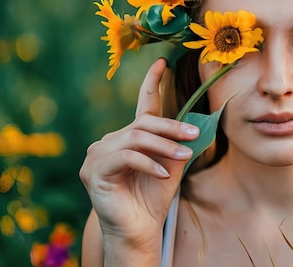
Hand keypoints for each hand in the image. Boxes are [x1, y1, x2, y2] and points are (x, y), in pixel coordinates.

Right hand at [79, 58, 197, 247]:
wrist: (139, 228)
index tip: (162, 63)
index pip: (143, 106)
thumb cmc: (154, 197)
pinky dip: (148, 163)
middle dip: (171, 128)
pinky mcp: (93, 170)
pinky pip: (125, 157)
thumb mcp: (172, 165)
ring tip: (184, 156)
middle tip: (193, 135)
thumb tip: (198, 125)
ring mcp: (98, 154)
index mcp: (130, 137)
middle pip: (144, 123)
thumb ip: (179, 144)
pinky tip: (162, 174)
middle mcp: (111, 141)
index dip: (152, 83)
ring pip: (136, 138)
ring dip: (164, 146)